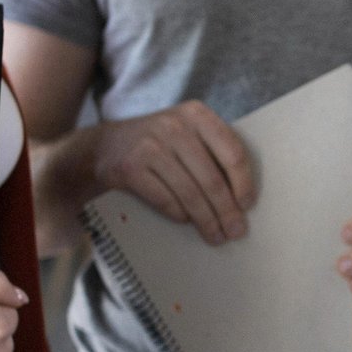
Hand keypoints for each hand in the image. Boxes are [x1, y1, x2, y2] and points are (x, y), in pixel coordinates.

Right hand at [96, 101, 256, 244]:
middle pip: (211, 178)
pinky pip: (165, 200)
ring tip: (215, 236)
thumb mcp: (186, 132)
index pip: (232, 152)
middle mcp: (175, 126)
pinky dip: (179, 215)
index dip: (244, 183)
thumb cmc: (158, 144)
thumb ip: (212, 151)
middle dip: (227, 211)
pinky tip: (187, 222)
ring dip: (206, 220)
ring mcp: (151, 146)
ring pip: (190, 193)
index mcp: (197, 114)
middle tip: (236, 232)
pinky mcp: (131, 168)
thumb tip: (242, 197)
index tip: (248, 205)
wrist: (104, 146)